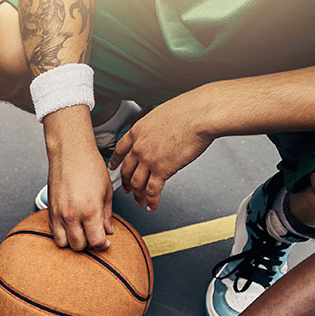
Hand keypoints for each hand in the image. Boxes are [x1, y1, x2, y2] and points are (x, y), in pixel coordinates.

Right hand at [43, 107, 113, 251]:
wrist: (70, 152)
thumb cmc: (90, 167)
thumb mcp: (106, 191)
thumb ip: (107, 214)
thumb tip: (108, 230)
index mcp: (90, 210)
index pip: (95, 241)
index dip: (103, 245)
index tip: (106, 241)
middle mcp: (72, 215)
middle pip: (79, 246)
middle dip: (88, 244)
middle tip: (94, 236)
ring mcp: (58, 214)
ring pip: (63, 243)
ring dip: (73, 242)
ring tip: (81, 233)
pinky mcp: (50, 210)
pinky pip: (54, 232)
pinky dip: (62, 234)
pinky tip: (71, 226)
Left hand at [108, 90, 214, 210]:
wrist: (200, 115)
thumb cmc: (189, 110)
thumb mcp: (162, 114)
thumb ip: (155, 128)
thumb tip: (160, 133)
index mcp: (138, 130)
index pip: (120, 149)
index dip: (116, 160)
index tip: (114, 167)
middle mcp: (139, 146)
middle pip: (126, 170)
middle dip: (126, 182)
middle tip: (126, 189)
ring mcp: (149, 159)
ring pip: (137, 183)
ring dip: (138, 195)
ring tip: (139, 201)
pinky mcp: (162, 170)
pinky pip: (152, 190)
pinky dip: (151, 201)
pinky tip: (152, 205)